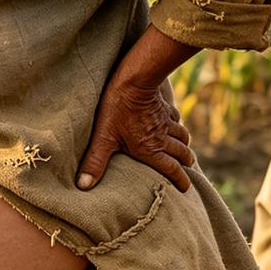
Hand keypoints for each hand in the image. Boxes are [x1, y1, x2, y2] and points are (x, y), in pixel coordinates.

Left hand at [77, 79, 193, 192]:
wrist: (134, 80)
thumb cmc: (117, 110)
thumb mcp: (104, 137)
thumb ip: (95, 162)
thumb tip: (83, 186)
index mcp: (151, 150)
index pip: (172, 169)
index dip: (180, 180)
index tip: (185, 188)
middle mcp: (162, 138)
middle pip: (182, 154)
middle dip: (185, 163)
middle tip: (187, 169)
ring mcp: (165, 122)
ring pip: (183, 136)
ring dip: (185, 145)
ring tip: (184, 151)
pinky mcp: (165, 107)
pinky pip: (176, 119)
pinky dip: (178, 126)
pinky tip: (174, 125)